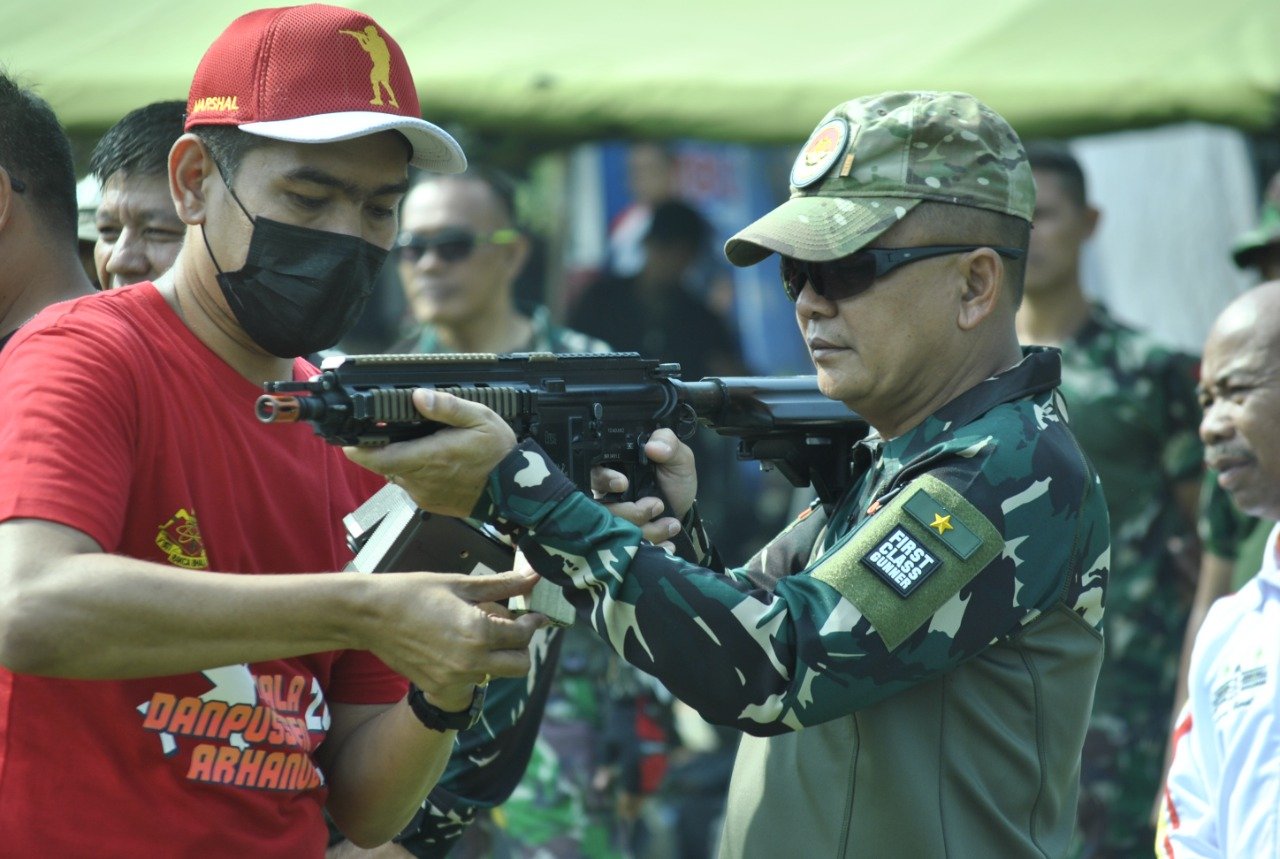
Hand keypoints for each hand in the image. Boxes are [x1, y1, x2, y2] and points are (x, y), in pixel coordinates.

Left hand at [344, 389, 516, 517]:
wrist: (516, 492)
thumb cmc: (499, 455)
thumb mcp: (480, 418)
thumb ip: (447, 407)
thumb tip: (419, 396)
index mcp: (429, 457)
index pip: (377, 457)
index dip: (357, 448)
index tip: (348, 438)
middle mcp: (421, 479)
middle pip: (382, 463)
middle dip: (380, 447)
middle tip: (388, 430)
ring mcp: (424, 493)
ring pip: (396, 473)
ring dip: (400, 458)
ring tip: (420, 443)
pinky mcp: (429, 503)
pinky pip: (411, 485)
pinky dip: (414, 471)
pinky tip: (433, 461)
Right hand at [365, 570, 544, 710]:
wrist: (372, 615)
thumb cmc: (414, 593)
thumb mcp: (460, 584)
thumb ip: (502, 586)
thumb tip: (532, 576)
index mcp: (479, 633)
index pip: (523, 635)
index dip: (532, 622)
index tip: (534, 615)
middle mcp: (470, 662)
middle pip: (520, 666)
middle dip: (522, 646)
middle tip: (513, 628)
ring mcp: (454, 679)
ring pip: (497, 675)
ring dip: (499, 656)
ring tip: (482, 633)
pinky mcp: (439, 687)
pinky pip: (471, 680)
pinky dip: (474, 665)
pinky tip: (460, 645)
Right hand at [590, 428, 695, 544]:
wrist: (684, 510)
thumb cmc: (674, 481)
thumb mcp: (678, 458)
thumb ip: (668, 443)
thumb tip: (652, 446)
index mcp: (614, 468)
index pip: (594, 471)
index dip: (604, 479)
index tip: (623, 484)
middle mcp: (606, 494)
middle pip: (600, 506)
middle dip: (629, 511)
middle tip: (656, 505)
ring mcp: (613, 518)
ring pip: (614, 529)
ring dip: (644, 529)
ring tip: (670, 523)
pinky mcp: (622, 539)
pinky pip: (626, 547)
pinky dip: (650, 542)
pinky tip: (667, 540)